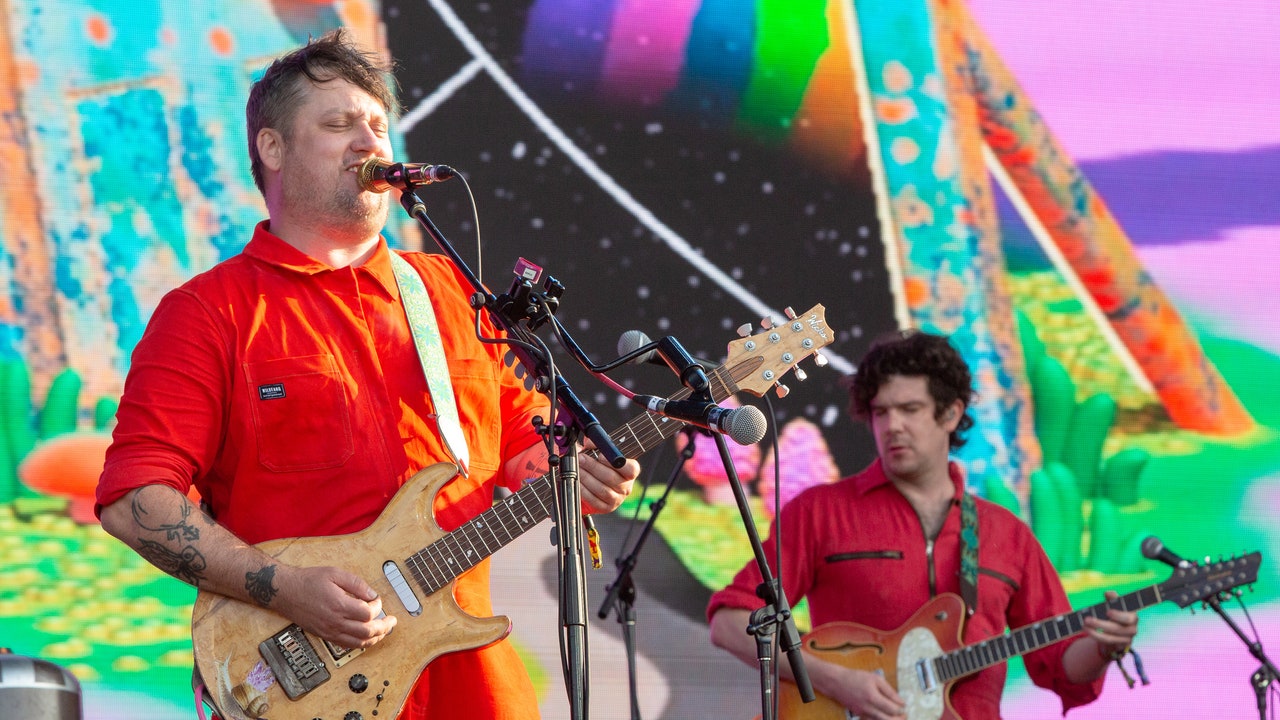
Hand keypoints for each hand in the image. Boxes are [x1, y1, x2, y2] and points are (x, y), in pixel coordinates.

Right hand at [275, 565, 397, 648]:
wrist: (285, 592)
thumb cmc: (308, 581)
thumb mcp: (335, 573)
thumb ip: (357, 584)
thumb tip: (372, 595)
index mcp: (339, 605)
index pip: (368, 614)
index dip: (378, 607)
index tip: (377, 600)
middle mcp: (335, 622)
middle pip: (367, 632)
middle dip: (384, 627)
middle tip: (392, 621)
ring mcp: (329, 631)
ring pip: (358, 643)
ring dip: (375, 638)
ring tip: (384, 631)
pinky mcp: (324, 635)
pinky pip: (347, 645)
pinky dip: (360, 643)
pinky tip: (366, 637)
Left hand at [577, 444, 638, 512]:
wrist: (592, 485)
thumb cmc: (598, 467)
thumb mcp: (598, 453)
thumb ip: (595, 445)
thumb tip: (589, 442)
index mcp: (629, 472)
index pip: (631, 469)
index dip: (615, 463)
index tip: (600, 456)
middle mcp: (626, 487)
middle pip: (611, 478)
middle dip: (593, 467)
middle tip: (581, 459)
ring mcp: (617, 499)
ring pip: (602, 490)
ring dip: (587, 478)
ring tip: (577, 469)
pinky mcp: (606, 508)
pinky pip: (594, 500)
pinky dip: (584, 490)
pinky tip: (577, 482)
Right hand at [827, 668, 906, 719]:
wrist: (836, 682)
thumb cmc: (856, 677)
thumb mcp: (875, 678)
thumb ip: (890, 691)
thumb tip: (901, 701)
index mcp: (873, 697)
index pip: (892, 709)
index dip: (901, 709)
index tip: (904, 705)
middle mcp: (868, 708)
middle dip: (899, 719)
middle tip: (904, 715)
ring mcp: (863, 714)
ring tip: (896, 716)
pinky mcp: (860, 715)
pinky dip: (881, 719)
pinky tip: (884, 715)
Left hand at [1084, 589, 1138, 657]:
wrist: (1116, 633)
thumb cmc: (1114, 616)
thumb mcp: (1113, 606)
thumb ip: (1112, 599)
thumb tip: (1108, 593)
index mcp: (1132, 617)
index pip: (1129, 617)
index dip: (1119, 615)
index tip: (1107, 612)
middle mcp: (1132, 629)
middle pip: (1118, 629)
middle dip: (1101, 624)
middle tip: (1087, 619)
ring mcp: (1127, 639)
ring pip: (1111, 638)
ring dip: (1095, 632)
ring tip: (1084, 625)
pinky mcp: (1119, 646)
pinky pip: (1107, 643)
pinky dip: (1096, 636)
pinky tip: (1088, 630)